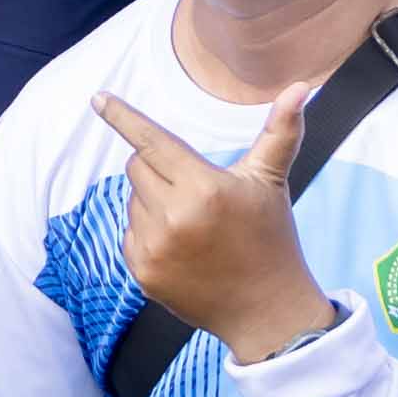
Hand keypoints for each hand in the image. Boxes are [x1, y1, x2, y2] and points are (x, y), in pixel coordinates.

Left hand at [94, 81, 338, 365]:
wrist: (266, 310)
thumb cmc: (270, 237)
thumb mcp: (271, 182)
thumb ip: (280, 131)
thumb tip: (299, 85)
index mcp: (204, 189)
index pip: (152, 142)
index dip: (123, 117)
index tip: (98, 98)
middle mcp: (174, 217)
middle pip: (138, 166)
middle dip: (159, 168)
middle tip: (193, 188)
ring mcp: (155, 248)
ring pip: (132, 199)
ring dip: (154, 201)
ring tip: (193, 223)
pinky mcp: (143, 273)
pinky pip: (129, 232)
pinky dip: (147, 231)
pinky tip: (180, 246)